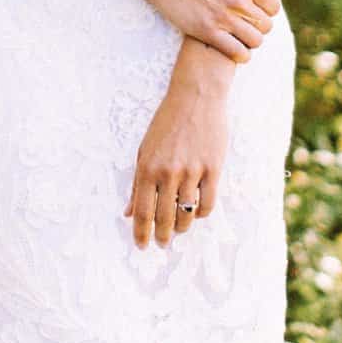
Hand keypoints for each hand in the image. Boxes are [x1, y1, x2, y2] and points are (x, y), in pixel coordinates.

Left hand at [125, 63, 232, 246]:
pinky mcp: (213, 169)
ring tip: (179, 229)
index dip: (141, 233)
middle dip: (161, 236)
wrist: (195, 97)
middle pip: (164, 218)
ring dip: (182, 227)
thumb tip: (128, 212)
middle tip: (161, 243)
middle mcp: (168, 173)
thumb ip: (137, 183)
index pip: (142, 212)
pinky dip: (201, 213)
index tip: (142, 245)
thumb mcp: (144, 150)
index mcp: (147, 168)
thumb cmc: (166, 123)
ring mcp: (192, 172)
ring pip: (186, 214)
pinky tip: (196, 212)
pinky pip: (208, 203)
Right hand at [140, 0, 285, 56]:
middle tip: (247, 20)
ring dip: (251, 39)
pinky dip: (242, 54)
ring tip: (241, 33)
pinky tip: (235, 47)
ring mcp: (222, 18)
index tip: (256, 7)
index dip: (267, 8)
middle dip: (260, 24)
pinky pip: (237, 53)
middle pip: (266, 25)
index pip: (273, 6)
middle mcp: (238, 1)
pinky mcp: (206, 31)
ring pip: (255, 41)